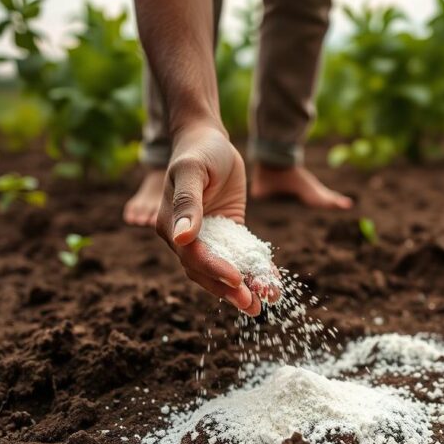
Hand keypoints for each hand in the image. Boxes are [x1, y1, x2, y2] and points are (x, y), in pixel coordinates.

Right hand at [155, 122, 269, 316]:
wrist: (208, 138)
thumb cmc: (198, 150)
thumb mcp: (192, 171)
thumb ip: (188, 203)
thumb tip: (183, 236)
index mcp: (171, 225)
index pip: (193, 256)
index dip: (214, 269)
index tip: (236, 280)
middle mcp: (186, 237)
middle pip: (206, 271)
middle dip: (230, 290)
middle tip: (254, 306)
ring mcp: (207, 237)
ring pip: (223, 269)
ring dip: (242, 288)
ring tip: (264, 304)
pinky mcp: (226, 233)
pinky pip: (239, 256)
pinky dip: (253, 270)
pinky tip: (272, 282)